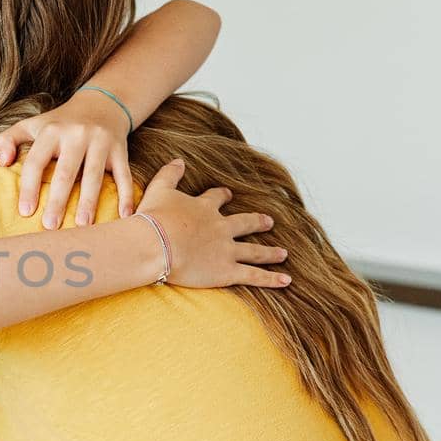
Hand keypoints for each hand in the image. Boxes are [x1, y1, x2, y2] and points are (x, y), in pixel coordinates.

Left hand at [0, 90, 131, 229]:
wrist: (101, 104)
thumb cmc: (59, 123)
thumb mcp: (31, 125)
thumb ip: (7, 140)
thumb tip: (2, 163)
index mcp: (51, 131)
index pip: (36, 161)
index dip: (29, 187)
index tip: (25, 212)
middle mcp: (76, 134)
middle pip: (66, 172)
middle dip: (58, 200)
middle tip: (50, 226)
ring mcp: (100, 141)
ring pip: (94, 175)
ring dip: (89, 201)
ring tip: (82, 225)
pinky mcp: (120, 150)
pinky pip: (124, 175)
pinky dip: (127, 195)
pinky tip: (124, 215)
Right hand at [134, 160, 290, 288]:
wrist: (156, 244)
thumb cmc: (154, 219)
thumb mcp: (159, 189)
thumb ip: (170, 174)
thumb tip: (179, 160)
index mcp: (204, 209)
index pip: (217, 198)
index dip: (223, 196)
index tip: (228, 194)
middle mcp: (221, 228)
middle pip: (244, 224)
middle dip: (257, 222)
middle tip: (269, 222)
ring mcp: (227, 250)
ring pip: (254, 251)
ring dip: (270, 252)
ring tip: (282, 253)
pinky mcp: (227, 271)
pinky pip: (253, 275)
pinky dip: (270, 278)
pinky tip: (286, 280)